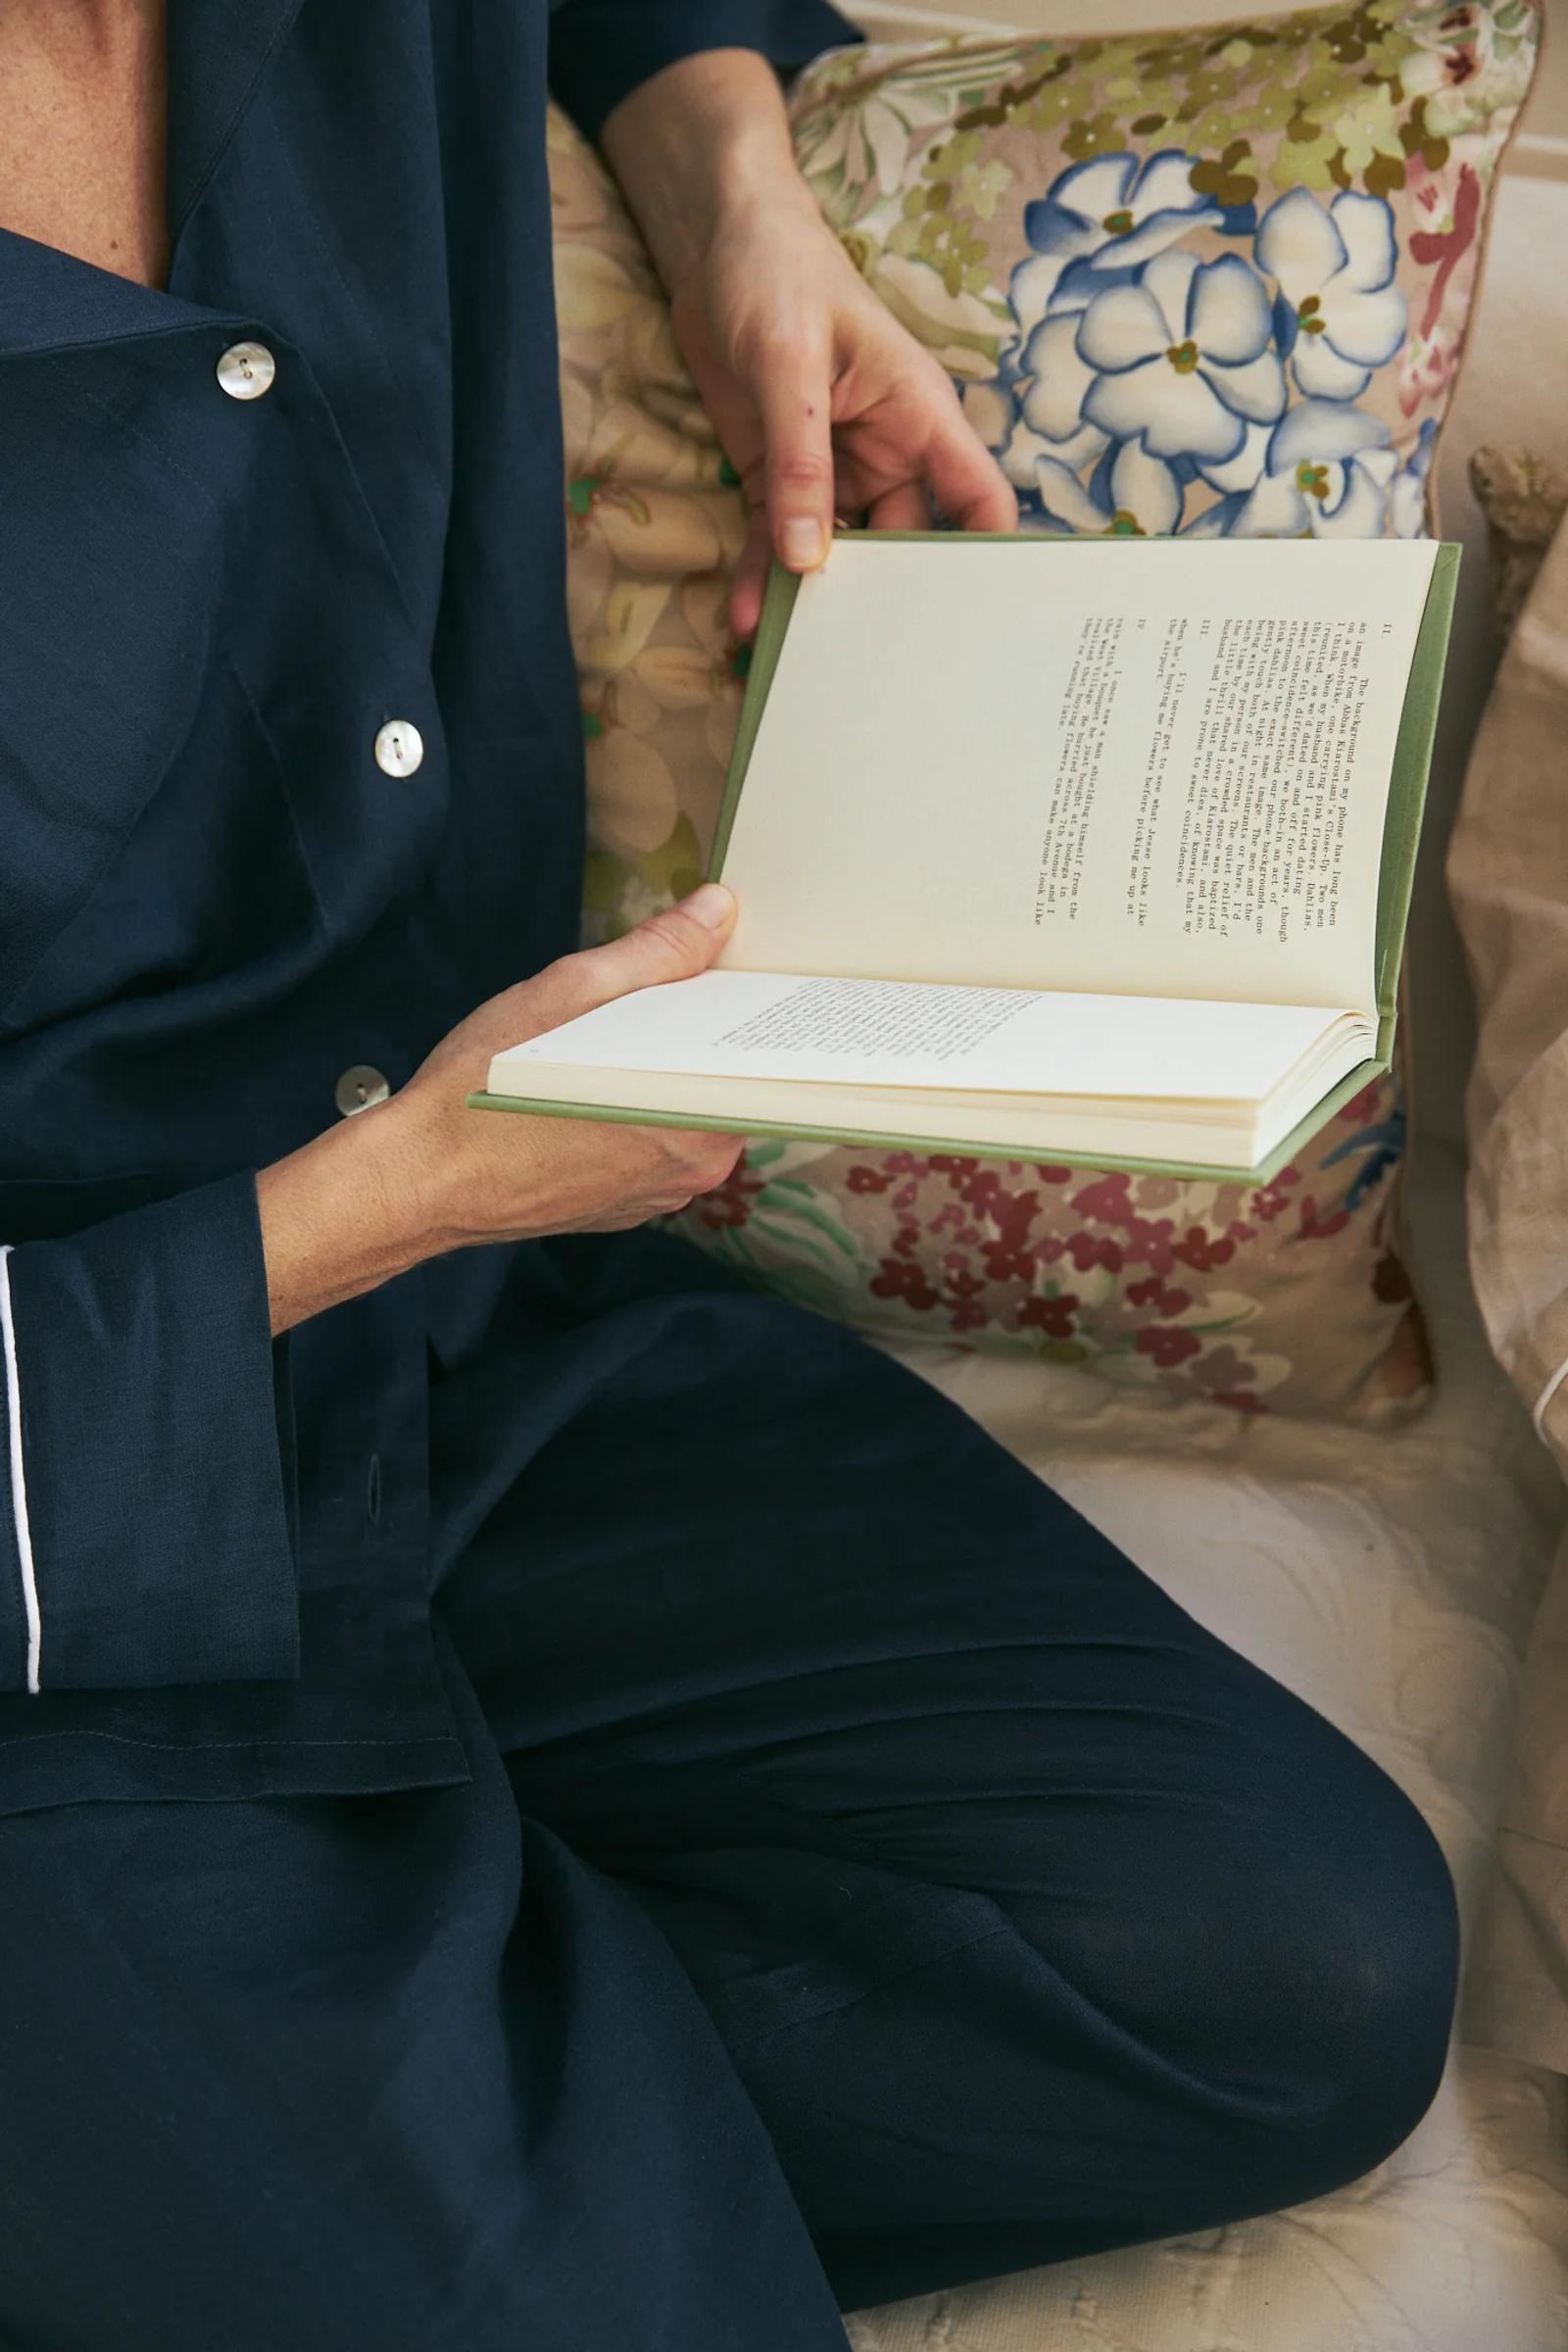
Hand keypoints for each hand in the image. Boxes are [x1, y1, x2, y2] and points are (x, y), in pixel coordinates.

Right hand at [256, 886, 743, 1333]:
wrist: (420, 1178)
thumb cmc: (486, 1090)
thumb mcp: (571, 995)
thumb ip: (657, 953)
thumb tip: (716, 911)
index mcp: (703, 1117)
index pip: (757, 1051)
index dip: (737, 1002)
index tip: (716, 967)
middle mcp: (697, 1167)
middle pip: (724, 1078)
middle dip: (694, 1033)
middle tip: (646, 994)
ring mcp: (662, 1194)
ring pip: (686, 1112)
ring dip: (662, 1073)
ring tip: (609, 1039)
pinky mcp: (626, 1208)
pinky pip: (652, 1146)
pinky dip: (634, 1114)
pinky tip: (589, 1089)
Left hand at [673, 184, 1017, 634]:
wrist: (715, 243)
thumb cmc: (777, 274)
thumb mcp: (788, 363)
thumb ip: (799, 462)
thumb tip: (809, 557)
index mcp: (920, 417)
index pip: (979, 499)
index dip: (991, 559)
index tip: (986, 625)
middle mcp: (887, 453)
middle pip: (905, 546)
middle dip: (889, 605)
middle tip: (873, 672)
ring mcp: (834, 471)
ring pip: (836, 554)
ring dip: (814, 602)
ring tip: (795, 662)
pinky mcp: (780, 478)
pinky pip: (775, 541)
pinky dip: (762, 578)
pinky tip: (745, 620)